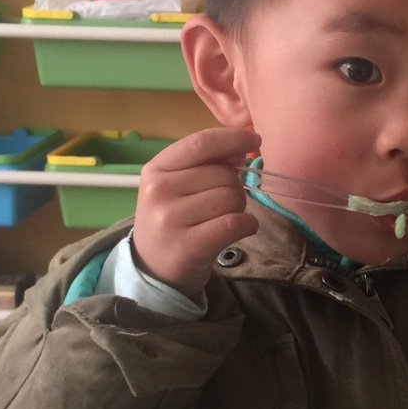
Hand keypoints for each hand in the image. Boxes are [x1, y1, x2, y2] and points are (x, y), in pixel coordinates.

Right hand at [131, 126, 260, 295]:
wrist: (154, 270)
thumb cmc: (173, 221)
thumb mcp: (176, 186)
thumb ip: (206, 162)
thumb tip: (241, 147)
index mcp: (155, 169)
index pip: (200, 143)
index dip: (232, 138)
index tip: (253, 140)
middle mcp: (158, 191)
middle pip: (224, 175)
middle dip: (235, 188)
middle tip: (220, 207)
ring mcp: (170, 219)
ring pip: (231, 198)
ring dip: (239, 209)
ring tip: (220, 221)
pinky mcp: (188, 246)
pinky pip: (235, 223)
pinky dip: (248, 225)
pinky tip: (239, 230)